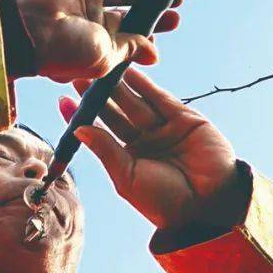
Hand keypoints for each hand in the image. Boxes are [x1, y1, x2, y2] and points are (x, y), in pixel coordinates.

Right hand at [12, 0, 182, 82]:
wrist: (31, 28)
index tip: (168, 28)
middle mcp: (90, 20)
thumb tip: (154, 53)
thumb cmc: (65, 52)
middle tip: (176, 9)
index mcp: (93, 44)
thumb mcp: (106, 57)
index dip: (148, 33)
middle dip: (153, 11)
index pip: (127, 37)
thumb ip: (131, 49)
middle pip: (129, 13)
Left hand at [58, 67, 247, 235]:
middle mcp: (144, 141)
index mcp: (128, 158)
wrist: (209, 205)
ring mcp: (163, 128)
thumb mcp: (127, 177)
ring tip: (100, 66)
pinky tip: (128, 71)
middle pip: (115, 112)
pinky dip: (144, 84)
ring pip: (135, 101)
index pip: (100, 132)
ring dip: (118, 85)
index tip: (63, 100)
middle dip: (98, 95)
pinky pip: (159, 98)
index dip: (83, 116)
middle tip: (78, 74)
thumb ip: (105, 150)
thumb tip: (78, 129)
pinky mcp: (184, 118)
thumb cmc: (165, 201)